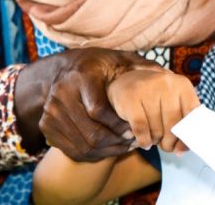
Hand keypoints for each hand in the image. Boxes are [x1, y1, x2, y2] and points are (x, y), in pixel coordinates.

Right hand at [14, 47, 161, 161]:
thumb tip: (167, 76)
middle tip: (135, 142)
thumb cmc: (97, 65)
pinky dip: (95, 154)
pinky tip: (110, 147)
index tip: (134, 128)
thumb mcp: (118, 59)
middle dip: (117, 142)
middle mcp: (61, 94)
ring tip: (126, 146)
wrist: (60, 71)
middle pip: (91, 133)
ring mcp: (51, 113)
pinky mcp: (47, 127)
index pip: (98, 110)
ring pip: (84, 145)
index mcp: (81, 76)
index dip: (119, 124)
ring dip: (109, 151)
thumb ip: (141, 67)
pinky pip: (74, 151)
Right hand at [108, 68, 198, 153]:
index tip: (182, 147)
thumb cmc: (156, 96)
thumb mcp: (174, 101)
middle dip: (170, 141)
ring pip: (156, 129)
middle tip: (166, 146)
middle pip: (173, 124)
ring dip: (156, 140)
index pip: (192, 114)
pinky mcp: (131, 98)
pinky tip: (144, 141)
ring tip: (154, 136)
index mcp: (182, 85)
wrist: (127, 80)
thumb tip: (181, 150)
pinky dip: (144, 140)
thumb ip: (182, 122)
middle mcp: (166, 84)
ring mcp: (147, 89)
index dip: (188, 135)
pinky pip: (141, 129)